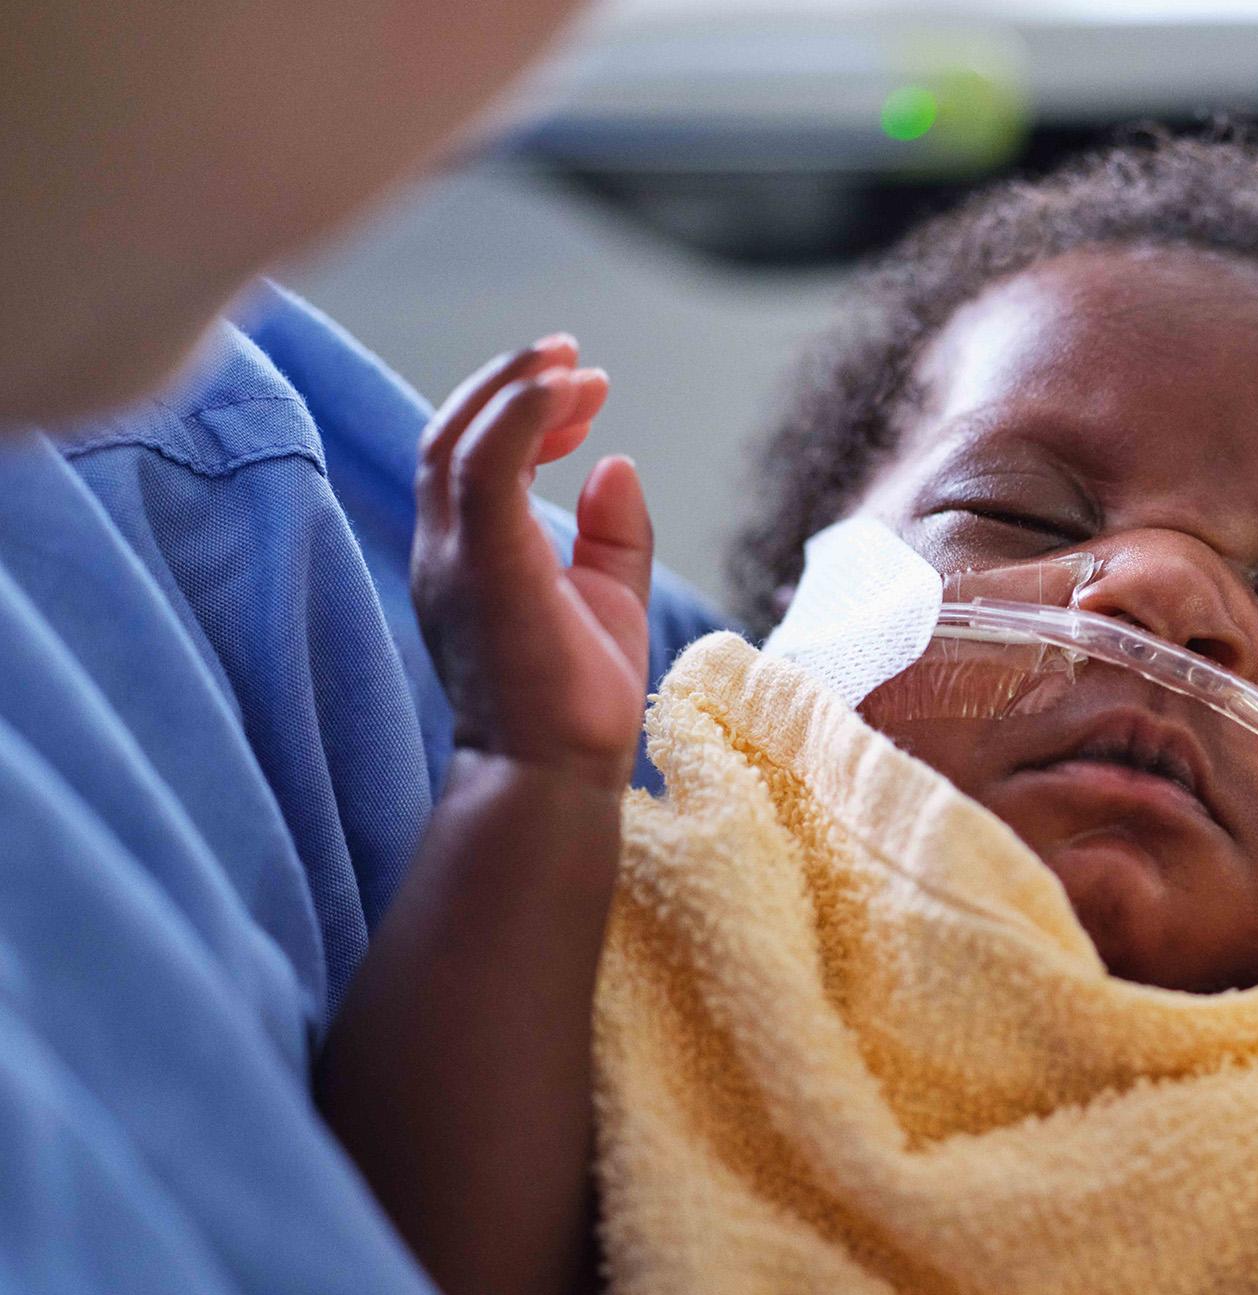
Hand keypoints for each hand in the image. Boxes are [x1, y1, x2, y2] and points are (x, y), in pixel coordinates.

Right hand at [414, 336, 651, 789]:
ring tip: (573, 365)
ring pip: (458, 440)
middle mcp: (446, 549)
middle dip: (515, 386)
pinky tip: (562, 392)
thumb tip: (615, 464)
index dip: (522, 412)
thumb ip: (612, 532)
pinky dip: (519, 417)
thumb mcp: (609, 596)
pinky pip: (483, 466)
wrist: (554, 774)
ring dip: (516, 389)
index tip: (585, 393)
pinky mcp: (483, 564)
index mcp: (468, 555)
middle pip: (453, 435)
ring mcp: (455, 557)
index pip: (471, 457)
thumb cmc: (576, 700)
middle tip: (578, 362)